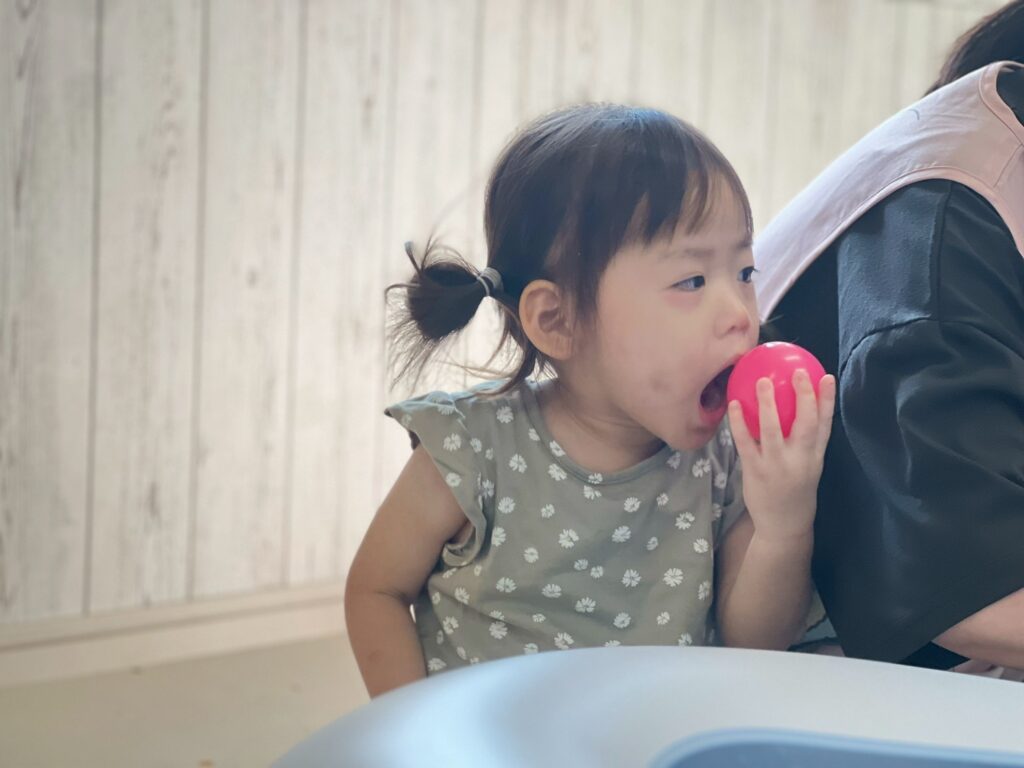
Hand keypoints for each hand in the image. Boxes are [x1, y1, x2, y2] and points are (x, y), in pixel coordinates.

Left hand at [728, 369, 836, 542]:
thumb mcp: (809, 467)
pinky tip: (734, 404)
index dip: (828, 400)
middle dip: (804, 397)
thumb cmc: (795, 490)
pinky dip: (739, 423)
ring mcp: (776, 466)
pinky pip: (745, 442)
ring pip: (773, 430)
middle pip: (805, 424)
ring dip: (768, 404)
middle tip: (798, 372)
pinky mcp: (755, 471)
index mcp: (815, 457)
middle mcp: (800, 460)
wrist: (784, 526)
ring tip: (762, 381)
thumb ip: (805, 442)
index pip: (825, 425)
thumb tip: (796, 406)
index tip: (827, 376)